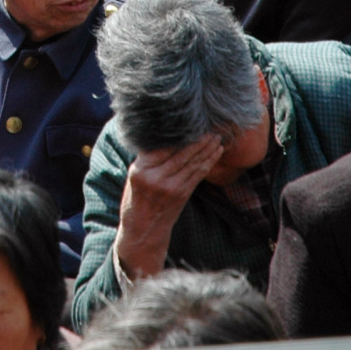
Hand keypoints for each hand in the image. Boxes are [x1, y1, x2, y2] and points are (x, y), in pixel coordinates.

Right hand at [112, 135, 223, 281]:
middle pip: (181, 153)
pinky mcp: (183, 194)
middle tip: (209, 126)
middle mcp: (156, 178)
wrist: (143, 228)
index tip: (189, 121)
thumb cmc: (136, 197)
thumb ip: (148, 158)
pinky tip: (217, 151)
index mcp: (141, 170)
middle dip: (198, 139)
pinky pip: (199, 174)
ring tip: (216, 136)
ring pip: (193, 162)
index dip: (178, 133)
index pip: (162, 146)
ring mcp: (171, 187)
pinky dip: (209, 161)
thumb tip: (167, 135)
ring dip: (207, 148)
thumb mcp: (134, 175)